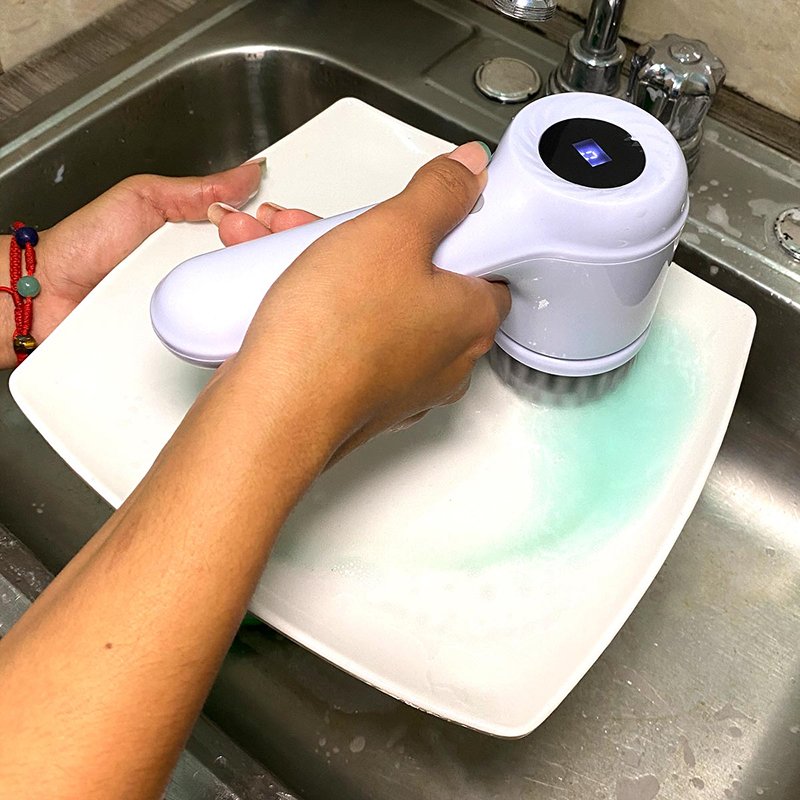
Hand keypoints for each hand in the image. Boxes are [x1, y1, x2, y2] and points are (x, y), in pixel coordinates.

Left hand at [0, 160, 264, 367]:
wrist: (51, 295)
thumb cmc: (86, 247)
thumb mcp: (144, 199)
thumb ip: (196, 189)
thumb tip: (245, 173)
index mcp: (199, 236)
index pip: (255, 232)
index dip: (274, 226)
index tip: (277, 221)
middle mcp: (204, 273)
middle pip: (258, 268)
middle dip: (266, 252)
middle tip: (246, 241)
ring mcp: (198, 307)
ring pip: (246, 304)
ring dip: (253, 293)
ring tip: (241, 277)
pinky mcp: (188, 340)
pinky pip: (221, 335)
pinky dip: (232, 329)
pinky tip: (238, 316)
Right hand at [218, 141, 510, 463]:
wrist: (274, 412)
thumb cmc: (336, 334)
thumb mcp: (393, 232)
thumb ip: (439, 194)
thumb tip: (471, 170)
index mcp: (472, 321)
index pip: (486, 264)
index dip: (452, 231)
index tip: (416, 214)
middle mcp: (444, 360)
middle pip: (417, 278)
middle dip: (361, 237)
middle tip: (326, 224)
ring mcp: (400, 382)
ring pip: (371, 302)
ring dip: (325, 262)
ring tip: (276, 237)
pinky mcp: (358, 394)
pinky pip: (345, 333)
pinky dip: (314, 302)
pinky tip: (272, 278)